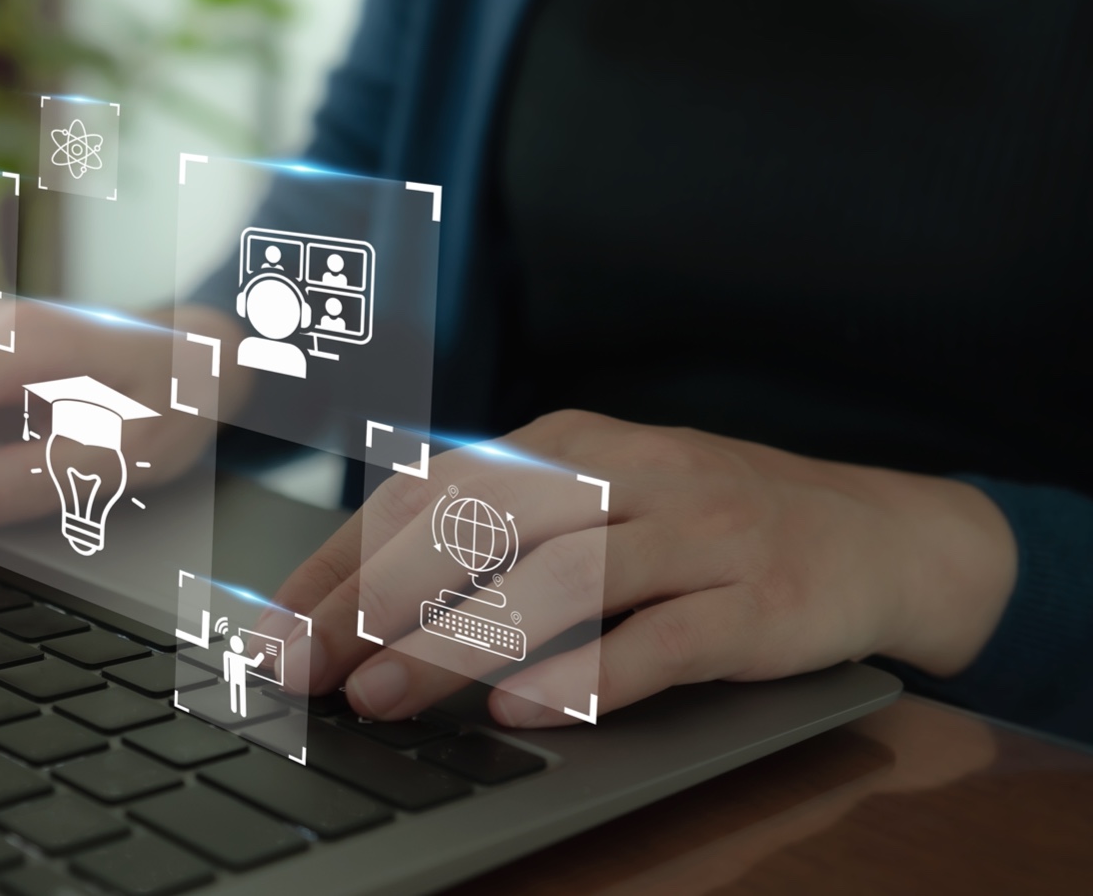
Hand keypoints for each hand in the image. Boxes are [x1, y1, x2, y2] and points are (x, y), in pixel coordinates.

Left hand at [272, 410, 1016, 726]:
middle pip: (480, 525)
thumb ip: (496, 535)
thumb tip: (358, 605)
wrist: (877, 532)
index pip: (429, 490)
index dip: (344, 559)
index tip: (277, 626)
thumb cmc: (700, 526)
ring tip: (385, 698)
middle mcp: (625, 471)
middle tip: (306, 668)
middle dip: (375, 600)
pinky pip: (662, 637)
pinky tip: (523, 712)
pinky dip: (588, 677)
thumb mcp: (595, 502)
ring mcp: (697, 530)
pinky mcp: (760, 599)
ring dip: (459, 641)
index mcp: (568, 442)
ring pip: (561, 580)